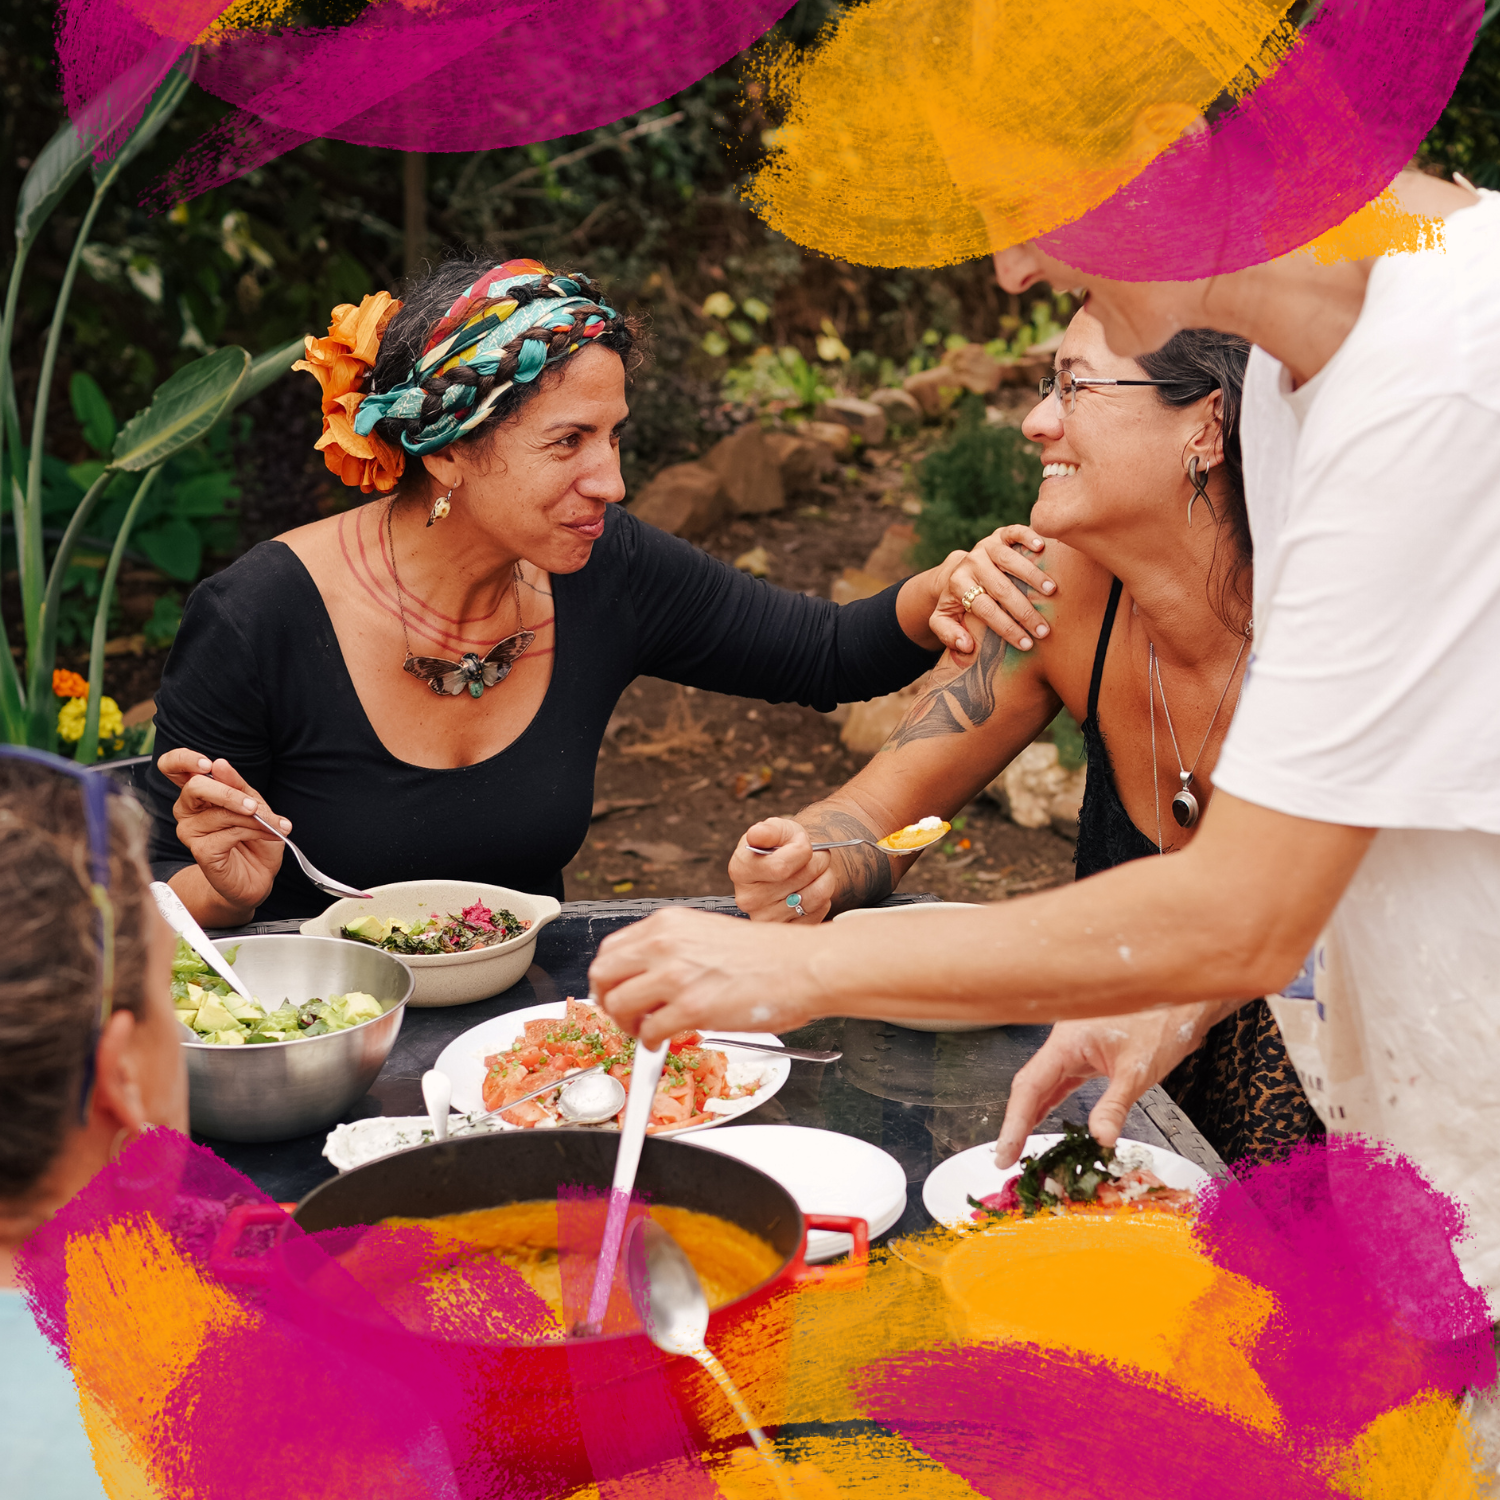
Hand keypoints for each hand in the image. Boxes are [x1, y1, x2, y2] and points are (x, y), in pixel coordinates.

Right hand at [156, 749, 287, 915]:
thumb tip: (220, 764)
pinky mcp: (200, 851)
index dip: (184, 760)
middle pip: (194, 787)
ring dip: (254, 817)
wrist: (258, 876)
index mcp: (198, 793)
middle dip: (229, 793)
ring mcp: (190, 831)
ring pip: (219, 812)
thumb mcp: (253, 804)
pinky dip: (254, 831)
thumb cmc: (254, 839)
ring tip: (274, 825)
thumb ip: (238, 785)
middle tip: (253, 805)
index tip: (208, 765)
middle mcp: (187, 810)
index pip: (172, 767)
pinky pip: (228, 833)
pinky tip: (268, 836)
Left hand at [590, 906, 821, 1045]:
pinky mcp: (692, 1008)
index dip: (609, 979)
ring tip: (647, 1031)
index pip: (610, 950)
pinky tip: (665, 1041)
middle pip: (602, 977)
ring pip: (618, 1005)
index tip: (618, 993)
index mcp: (668, 924)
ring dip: (628, 1025)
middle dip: (608, 1002)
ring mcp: (676, 976)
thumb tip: (648, 978)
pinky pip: (649, 1033)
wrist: (804, 966)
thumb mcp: (707, 934)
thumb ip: (673, 951)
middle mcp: (665, 944)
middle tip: (626, 1016)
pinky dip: (650, 1044)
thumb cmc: (769, 955)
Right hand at [729, 817, 835, 921]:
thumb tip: (756, 835)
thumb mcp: (775, 830)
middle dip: (818, 861)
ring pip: (815, 896)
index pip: (780, 867)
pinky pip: (820, 912)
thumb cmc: (781, 846)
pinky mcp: (786, 930)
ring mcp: (766, 918)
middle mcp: (748, 899)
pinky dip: (824, 896)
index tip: (802, 843)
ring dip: (825, 878)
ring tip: (817, 871)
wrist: (790, 866)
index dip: (801, 850)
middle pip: (801, 879)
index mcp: (740, 870)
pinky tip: (812, 888)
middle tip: (816, 855)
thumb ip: (768, 830)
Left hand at [930, 526, 1056, 655]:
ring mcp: (986, 546)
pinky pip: (1014, 532)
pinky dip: (1028, 536)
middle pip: (1000, 588)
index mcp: (957, 584)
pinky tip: (1042, 548)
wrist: (958, 570)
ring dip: (1032, 575)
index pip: (985, 609)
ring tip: (1051, 592)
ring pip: (1009, 559)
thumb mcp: (943, 620)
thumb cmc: (958, 601)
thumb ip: (949, 634)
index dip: (1006, 628)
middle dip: (1024, 611)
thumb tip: (966, 646)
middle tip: (1044, 630)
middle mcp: (971, 562)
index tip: (1026, 644)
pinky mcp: (1000, 534)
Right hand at [994, 1002, 1226, 1167]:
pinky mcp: (1087, 1053)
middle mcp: (1065, 1041)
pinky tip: (1044, 1119)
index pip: (1030, 1086)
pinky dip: (1050, 1103)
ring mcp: (1074, 1047)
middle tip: (1005, 1157)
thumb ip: (1115, 1105)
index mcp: (1067, 1040)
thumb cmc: (1162, 1021)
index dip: (1014, 1122)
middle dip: (1015, 1123)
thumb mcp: (1138, 1069)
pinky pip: (1060, 1081)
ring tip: (1019, 1146)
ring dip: (1030, 1115)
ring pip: (1043, 1084)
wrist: (1182, 1001)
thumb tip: (1099, 1138)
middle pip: (1029, 1085)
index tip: (1004, 1151)